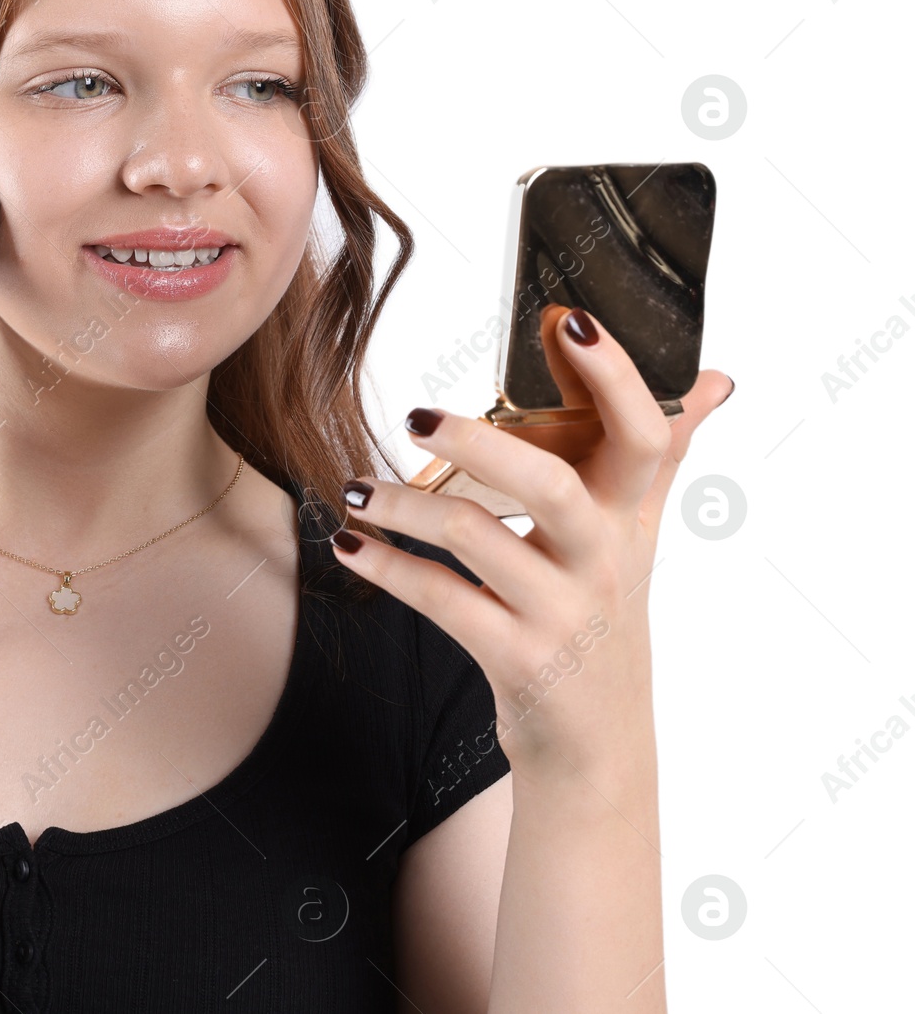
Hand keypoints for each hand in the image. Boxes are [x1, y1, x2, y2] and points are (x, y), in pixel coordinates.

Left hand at [332, 308, 733, 780]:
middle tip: (418, 411)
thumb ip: (661, 456)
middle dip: (481, 441)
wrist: (598, 745)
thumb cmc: (605, 618)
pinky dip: (389, 568)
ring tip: (357, 489)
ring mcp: (562, 613)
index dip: (614, 375)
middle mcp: (604, 561)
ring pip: (477, 540)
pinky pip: (442, 600)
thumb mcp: (639, 538)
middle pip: (551, 483)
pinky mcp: (518, 659)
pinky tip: (352, 548)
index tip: (567, 319)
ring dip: (405, 507)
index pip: (645, 434)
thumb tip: (713, 379)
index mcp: (631, 519)